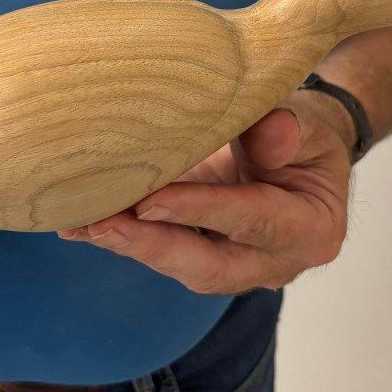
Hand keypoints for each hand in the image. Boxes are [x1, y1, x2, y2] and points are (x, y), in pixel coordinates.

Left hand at [58, 97, 352, 294]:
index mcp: (311, 231)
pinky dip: (125, 238)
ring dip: (129, 244)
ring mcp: (238, 268)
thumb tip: (268, 133)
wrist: (300, 154)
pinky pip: (164, 254)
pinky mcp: (205, 258)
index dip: (201, 208)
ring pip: (180, 266)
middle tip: (100, 224)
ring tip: (80, 223)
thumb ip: (292, 129)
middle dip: (152, 246)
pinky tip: (81, 225)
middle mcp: (275, 262)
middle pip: (209, 266)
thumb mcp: (310, 124)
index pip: (253, 219)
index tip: (152, 199)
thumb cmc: (305, 137)